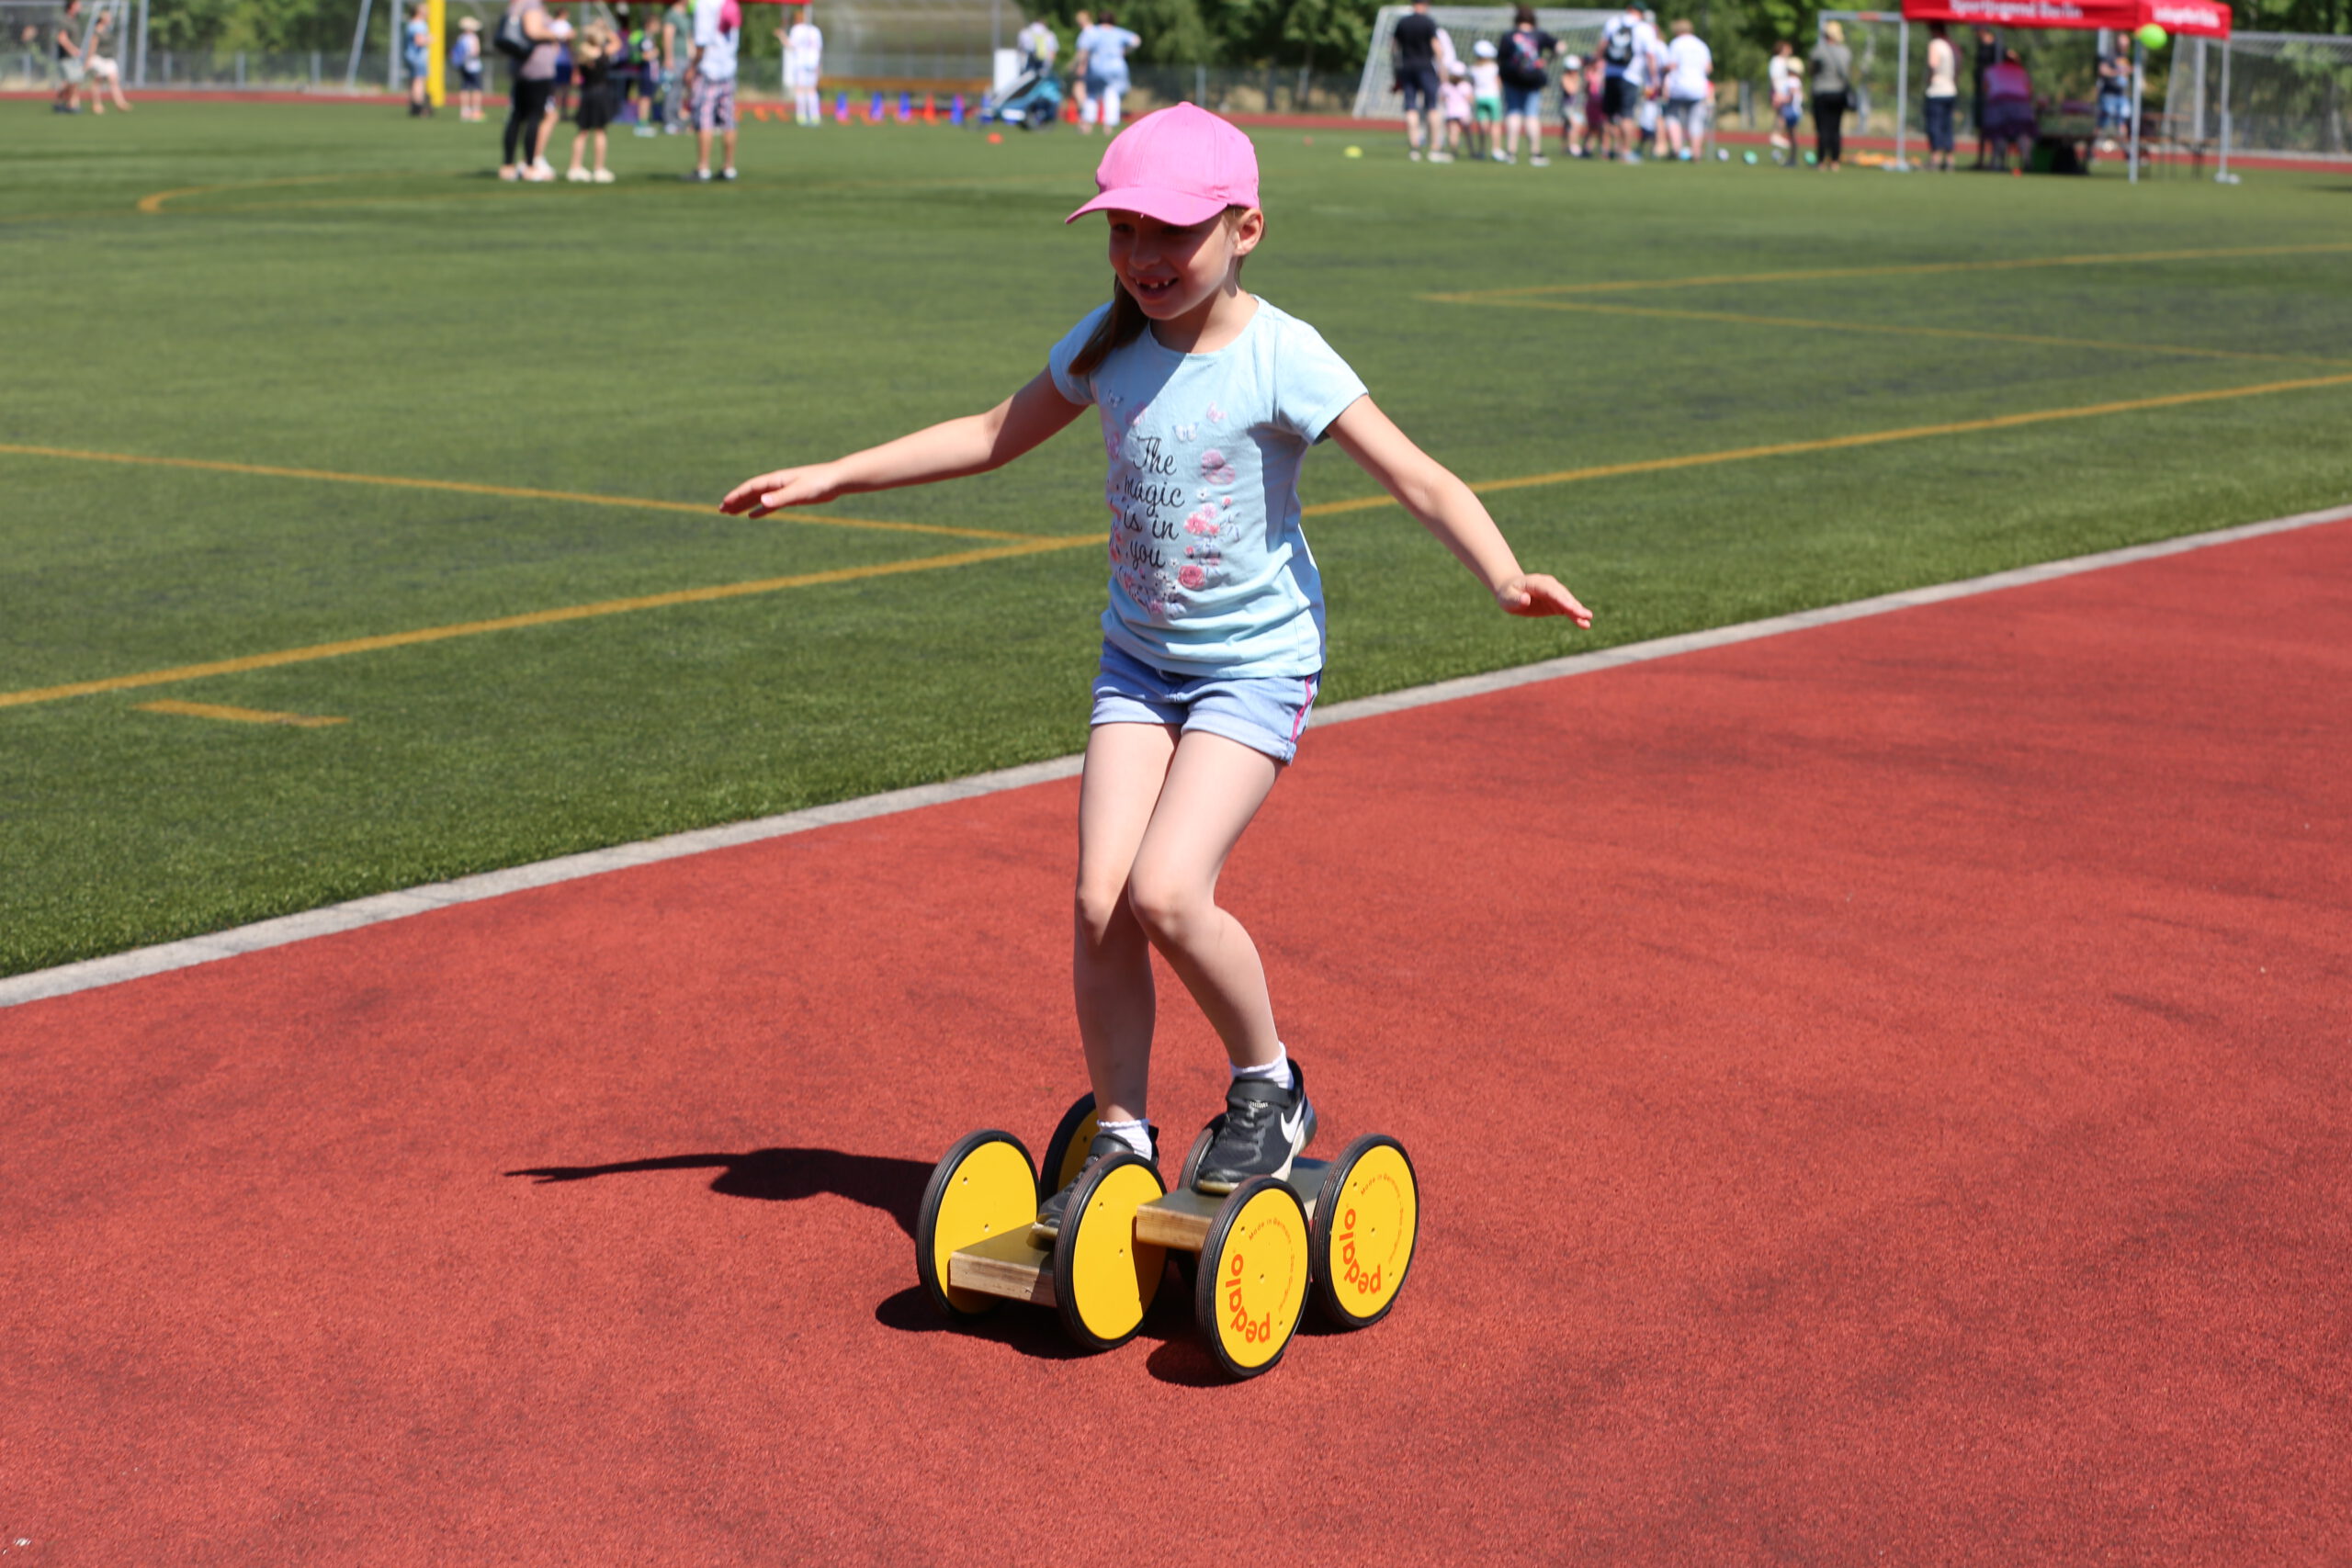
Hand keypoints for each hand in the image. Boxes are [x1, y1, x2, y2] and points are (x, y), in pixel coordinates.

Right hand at [719, 463, 847, 516]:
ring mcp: (783, 490)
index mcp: (776, 480)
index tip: (724, 504)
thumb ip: (780, 497)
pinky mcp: (791, 497)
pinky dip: (760, 510)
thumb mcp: (799, 492)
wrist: (836, 480)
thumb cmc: (819, 483)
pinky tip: (752, 515)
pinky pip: (770, 504)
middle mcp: (776, 484)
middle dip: (736, 501)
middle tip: (721, 510)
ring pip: (759, 498)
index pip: (751, 487)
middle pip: (751, 492)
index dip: (737, 495)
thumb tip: (761, 502)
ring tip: (731, 513)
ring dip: (744, 505)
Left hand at [1495, 573, 1591, 626]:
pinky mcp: (1557, 602)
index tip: (1570, 607)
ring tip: (1588, 619)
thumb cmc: (1508, 595)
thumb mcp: (1507, 598)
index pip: (1550, 590)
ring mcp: (1554, 593)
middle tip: (1584, 614)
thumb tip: (1525, 599)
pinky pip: (1568, 609)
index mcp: (1536, 583)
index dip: (1561, 598)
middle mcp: (1549, 586)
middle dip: (1573, 605)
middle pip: (1563, 595)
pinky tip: (1584, 624)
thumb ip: (1516, 599)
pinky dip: (1575, 616)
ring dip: (1578, 611)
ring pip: (1568, 602)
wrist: (1511, 591)